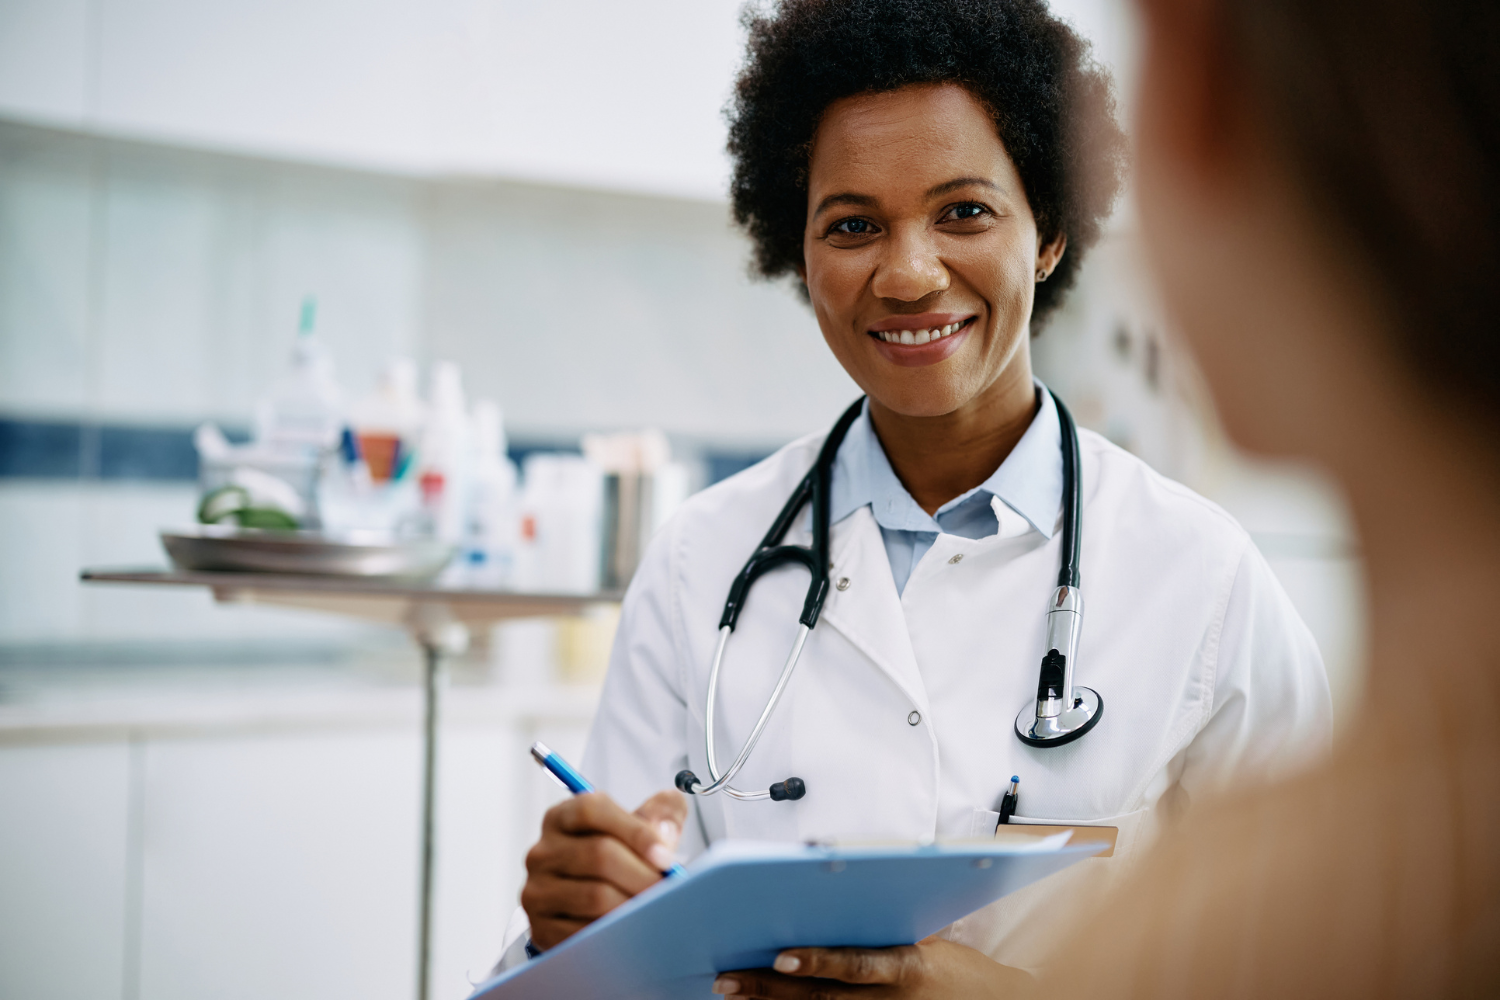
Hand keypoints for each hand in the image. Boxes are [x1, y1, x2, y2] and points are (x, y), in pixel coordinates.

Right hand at [520, 788, 685, 949]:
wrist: (591, 908)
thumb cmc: (617, 860)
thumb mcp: (635, 829)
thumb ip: (660, 814)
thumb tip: (667, 827)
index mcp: (562, 818)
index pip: (592, 810)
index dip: (634, 831)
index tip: (665, 856)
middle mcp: (542, 852)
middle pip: (598, 854)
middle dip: (643, 873)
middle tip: (670, 888)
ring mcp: (538, 891)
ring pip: (595, 896)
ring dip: (633, 904)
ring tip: (657, 908)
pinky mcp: (541, 928)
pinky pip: (584, 932)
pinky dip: (616, 932)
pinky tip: (633, 928)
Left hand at [711, 936, 1031, 998]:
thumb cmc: (956, 970)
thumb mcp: (926, 938)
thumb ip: (881, 924)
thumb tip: (832, 894)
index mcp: (906, 967)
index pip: (856, 966)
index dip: (818, 962)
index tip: (780, 955)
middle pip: (821, 997)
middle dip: (770, 988)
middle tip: (728, 978)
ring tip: (731, 991)